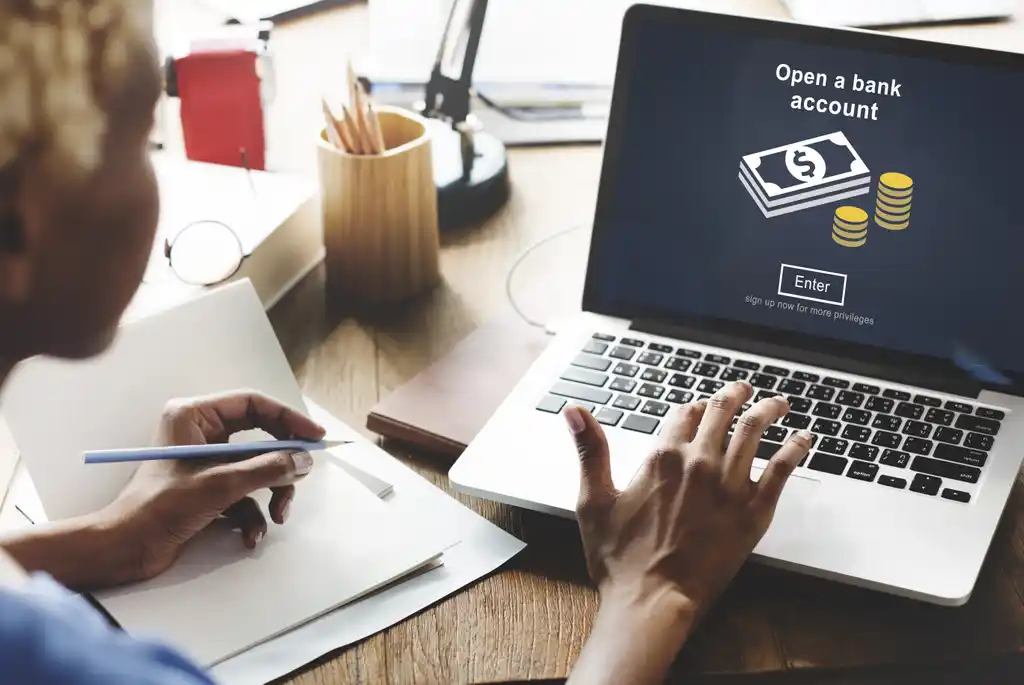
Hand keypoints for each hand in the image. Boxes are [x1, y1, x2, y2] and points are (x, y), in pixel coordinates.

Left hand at [103, 390, 325, 582]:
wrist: (126, 549)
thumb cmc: (159, 508)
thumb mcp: (220, 484)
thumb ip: (267, 469)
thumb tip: (303, 460)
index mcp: (194, 416)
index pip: (253, 404)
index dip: (288, 418)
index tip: (314, 437)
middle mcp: (201, 434)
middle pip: (260, 438)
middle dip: (281, 464)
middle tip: (301, 475)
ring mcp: (206, 462)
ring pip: (257, 469)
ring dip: (271, 494)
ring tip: (277, 516)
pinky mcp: (208, 488)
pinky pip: (245, 493)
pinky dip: (253, 515)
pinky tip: (251, 535)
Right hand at [567, 381, 810, 614]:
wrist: (652, 601)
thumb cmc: (620, 559)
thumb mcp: (594, 500)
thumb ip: (590, 450)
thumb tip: (574, 410)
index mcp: (662, 457)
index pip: (683, 413)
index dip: (691, 406)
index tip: (698, 407)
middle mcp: (699, 463)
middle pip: (722, 413)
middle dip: (734, 395)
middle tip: (744, 390)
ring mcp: (729, 486)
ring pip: (755, 432)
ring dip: (768, 410)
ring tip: (778, 402)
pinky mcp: (753, 512)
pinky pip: (781, 470)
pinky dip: (795, 448)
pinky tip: (804, 439)